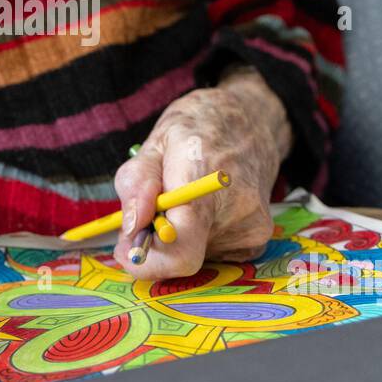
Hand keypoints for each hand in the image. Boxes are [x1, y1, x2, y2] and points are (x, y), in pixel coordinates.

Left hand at [111, 65, 293, 278]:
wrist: (254, 122)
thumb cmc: (200, 128)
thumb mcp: (157, 141)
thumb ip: (137, 183)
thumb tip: (130, 228)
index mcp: (203, 178)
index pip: (178, 247)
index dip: (146, 259)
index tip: (124, 248)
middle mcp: (236, 208)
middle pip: (182, 257)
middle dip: (156, 244)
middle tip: (150, 214)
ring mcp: (252, 228)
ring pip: (196, 257)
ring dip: (178, 239)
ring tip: (186, 200)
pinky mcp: (257, 240)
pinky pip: (213, 255)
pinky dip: (199, 239)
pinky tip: (208, 209)